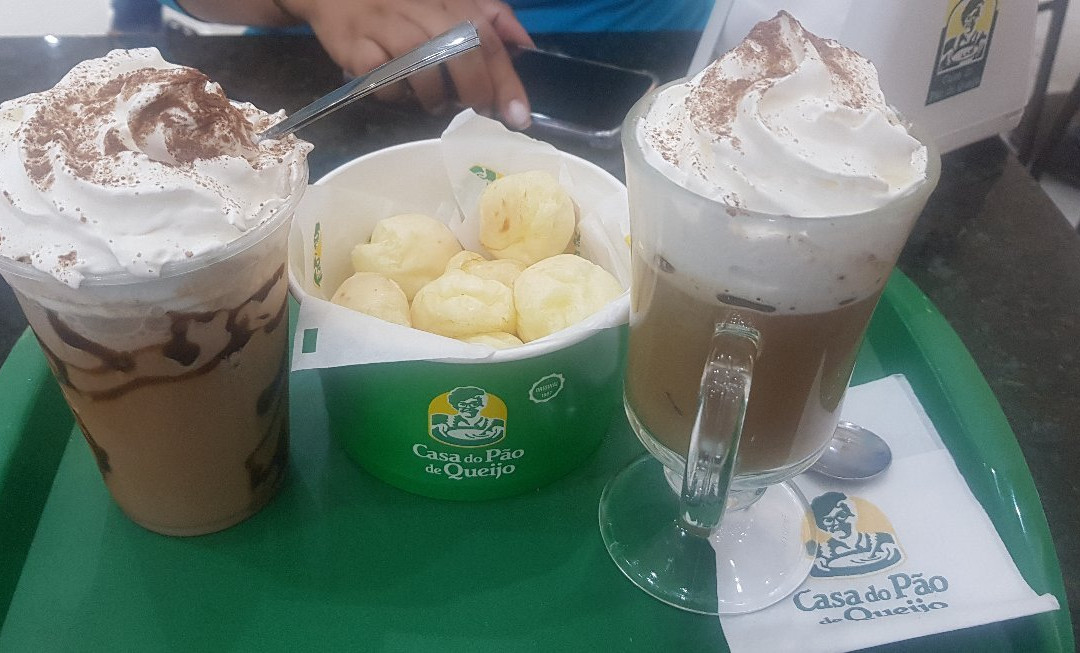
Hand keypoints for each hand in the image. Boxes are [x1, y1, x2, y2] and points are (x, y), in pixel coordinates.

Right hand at [284, 0, 534, 127]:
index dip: (506, 80)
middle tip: (475, 111)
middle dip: (475, 91)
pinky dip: (396, 95)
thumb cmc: (401, 2)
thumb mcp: (449, 0)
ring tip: (434, 102)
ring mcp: (385, 25)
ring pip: (421, 66)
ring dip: (434, 95)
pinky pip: (383, 80)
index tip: (518, 116)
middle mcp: (420, 7)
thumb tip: (526, 45)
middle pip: (460, 51)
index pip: (488, 36)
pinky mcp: (355, 45)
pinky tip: (399, 93)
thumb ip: (491, 16)